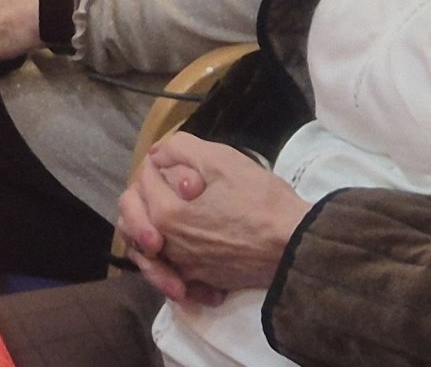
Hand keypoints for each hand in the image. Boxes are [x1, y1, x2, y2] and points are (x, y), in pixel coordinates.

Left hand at [122, 134, 309, 302]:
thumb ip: (180, 149)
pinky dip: (169, 267)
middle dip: (141, 201)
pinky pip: (171, 275)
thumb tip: (156, 155)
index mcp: (165, 212)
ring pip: (145, 251)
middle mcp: (167, 244)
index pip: (145, 179)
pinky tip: (181, 255)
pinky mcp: (201, 282)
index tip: (182, 166)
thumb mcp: (222, 160)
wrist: (298, 246)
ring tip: (159, 228)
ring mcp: (184, 266)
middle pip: (132, 218)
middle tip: (161, 195)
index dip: (161, 166)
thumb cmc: (262, 200)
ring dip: (146, 236)